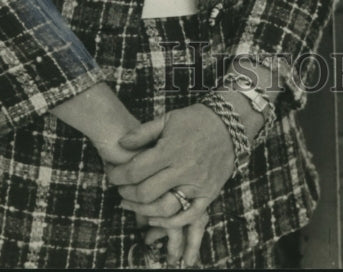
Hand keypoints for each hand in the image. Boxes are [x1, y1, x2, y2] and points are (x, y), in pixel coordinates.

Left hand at [107, 103, 235, 265]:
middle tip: (120, 189)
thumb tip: (121, 144)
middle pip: (146, 192)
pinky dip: (169, 223)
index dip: (118, 176)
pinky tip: (154, 219)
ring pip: (163, 208)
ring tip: (132, 204)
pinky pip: (187, 216)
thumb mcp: (168, 118)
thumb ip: (143, 132)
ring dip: (142, 210)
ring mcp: (197, 184)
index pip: (136, 170)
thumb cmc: (196, 120)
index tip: (113, 175)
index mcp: (171, 149)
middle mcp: (184, 169)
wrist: (229, 124)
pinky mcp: (209, 193)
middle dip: (126, 193)